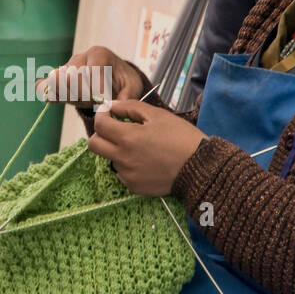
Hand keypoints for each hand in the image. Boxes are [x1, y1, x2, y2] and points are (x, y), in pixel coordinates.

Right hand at [36, 45, 144, 109]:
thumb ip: (126, 96)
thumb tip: (111, 106)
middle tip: (95, 101)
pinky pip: (46, 84)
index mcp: (99, 54)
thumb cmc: (123, 81)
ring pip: (60, 82)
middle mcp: (80, 57)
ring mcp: (67, 68)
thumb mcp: (132, 86)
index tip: (103, 101)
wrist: (113, 77)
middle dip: (84, 94)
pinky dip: (48, 92)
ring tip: (82, 100)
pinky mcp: (58, 80)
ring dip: (69, 96)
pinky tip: (50, 97)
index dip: (97, 89)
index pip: (91, 71)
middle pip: (73, 77)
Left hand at [88, 100, 206, 195]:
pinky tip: (146, 161)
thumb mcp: (158, 115)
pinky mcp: (134, 187)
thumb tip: (112, 106)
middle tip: (115, 129)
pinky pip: (122, 173)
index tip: (110, 113)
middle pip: (94, 145)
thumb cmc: (181, 137)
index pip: (99, 124)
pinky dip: (128, 165)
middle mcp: (122, 158)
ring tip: (140, 146)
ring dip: (117, 149)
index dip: (102, 115)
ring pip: (109, 158)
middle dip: (101, 133)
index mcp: (127, 138)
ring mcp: (127, 175)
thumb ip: (131, 107)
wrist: (200, 168)